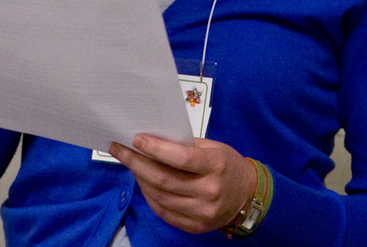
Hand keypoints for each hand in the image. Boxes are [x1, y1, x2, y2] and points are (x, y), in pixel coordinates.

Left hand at [108, 135, 256, 234]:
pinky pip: (164, 212)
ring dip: (139, 179)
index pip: (181, 158)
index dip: (156, 148)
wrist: (247, 196)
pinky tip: (142, 182)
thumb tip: (152, 138)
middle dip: (136, 163)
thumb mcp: (213, 147)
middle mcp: (209, 191)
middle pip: (164, 179)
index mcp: (216, 166)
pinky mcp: (196, 227)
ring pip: (161, 197)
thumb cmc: (226, 164)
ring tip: (129, 163)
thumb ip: (186, 145)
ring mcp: (202, 213)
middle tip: (118, 149)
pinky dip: (149, 196)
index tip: (136, 139)